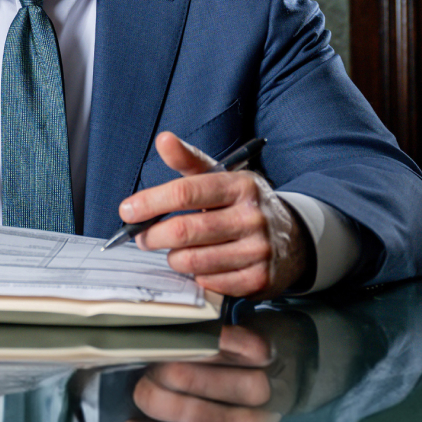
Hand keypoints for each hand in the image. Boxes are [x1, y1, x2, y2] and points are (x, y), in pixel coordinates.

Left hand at [116, 133, 308, 297]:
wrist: (294, 239)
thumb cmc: (244, 205)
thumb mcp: (223, 177)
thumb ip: (190, 160)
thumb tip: (163, 139)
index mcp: (241, 185)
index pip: (186, 192)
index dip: (150, 202)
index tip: (128, 211)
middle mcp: (252, 217)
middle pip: (184, 231)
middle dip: (153, 235)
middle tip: (142, 237)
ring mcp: (258, 250)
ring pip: (192, 261)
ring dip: (173, 258)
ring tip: (173, 251)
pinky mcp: (259, 279)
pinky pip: (209, 282)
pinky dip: (196, 275)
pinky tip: (200, 265)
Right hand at [118, 325, 282, 421]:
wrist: (279, 368)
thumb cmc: (230, 409)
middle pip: (209, 418)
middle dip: (166, 405)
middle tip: (139, 390)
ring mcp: (265, 388)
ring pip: (233, 385)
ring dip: (191, 375)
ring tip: (158, 367)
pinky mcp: (268, 353)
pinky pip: (245, 347)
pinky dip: (221, 344)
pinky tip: (193, 342)